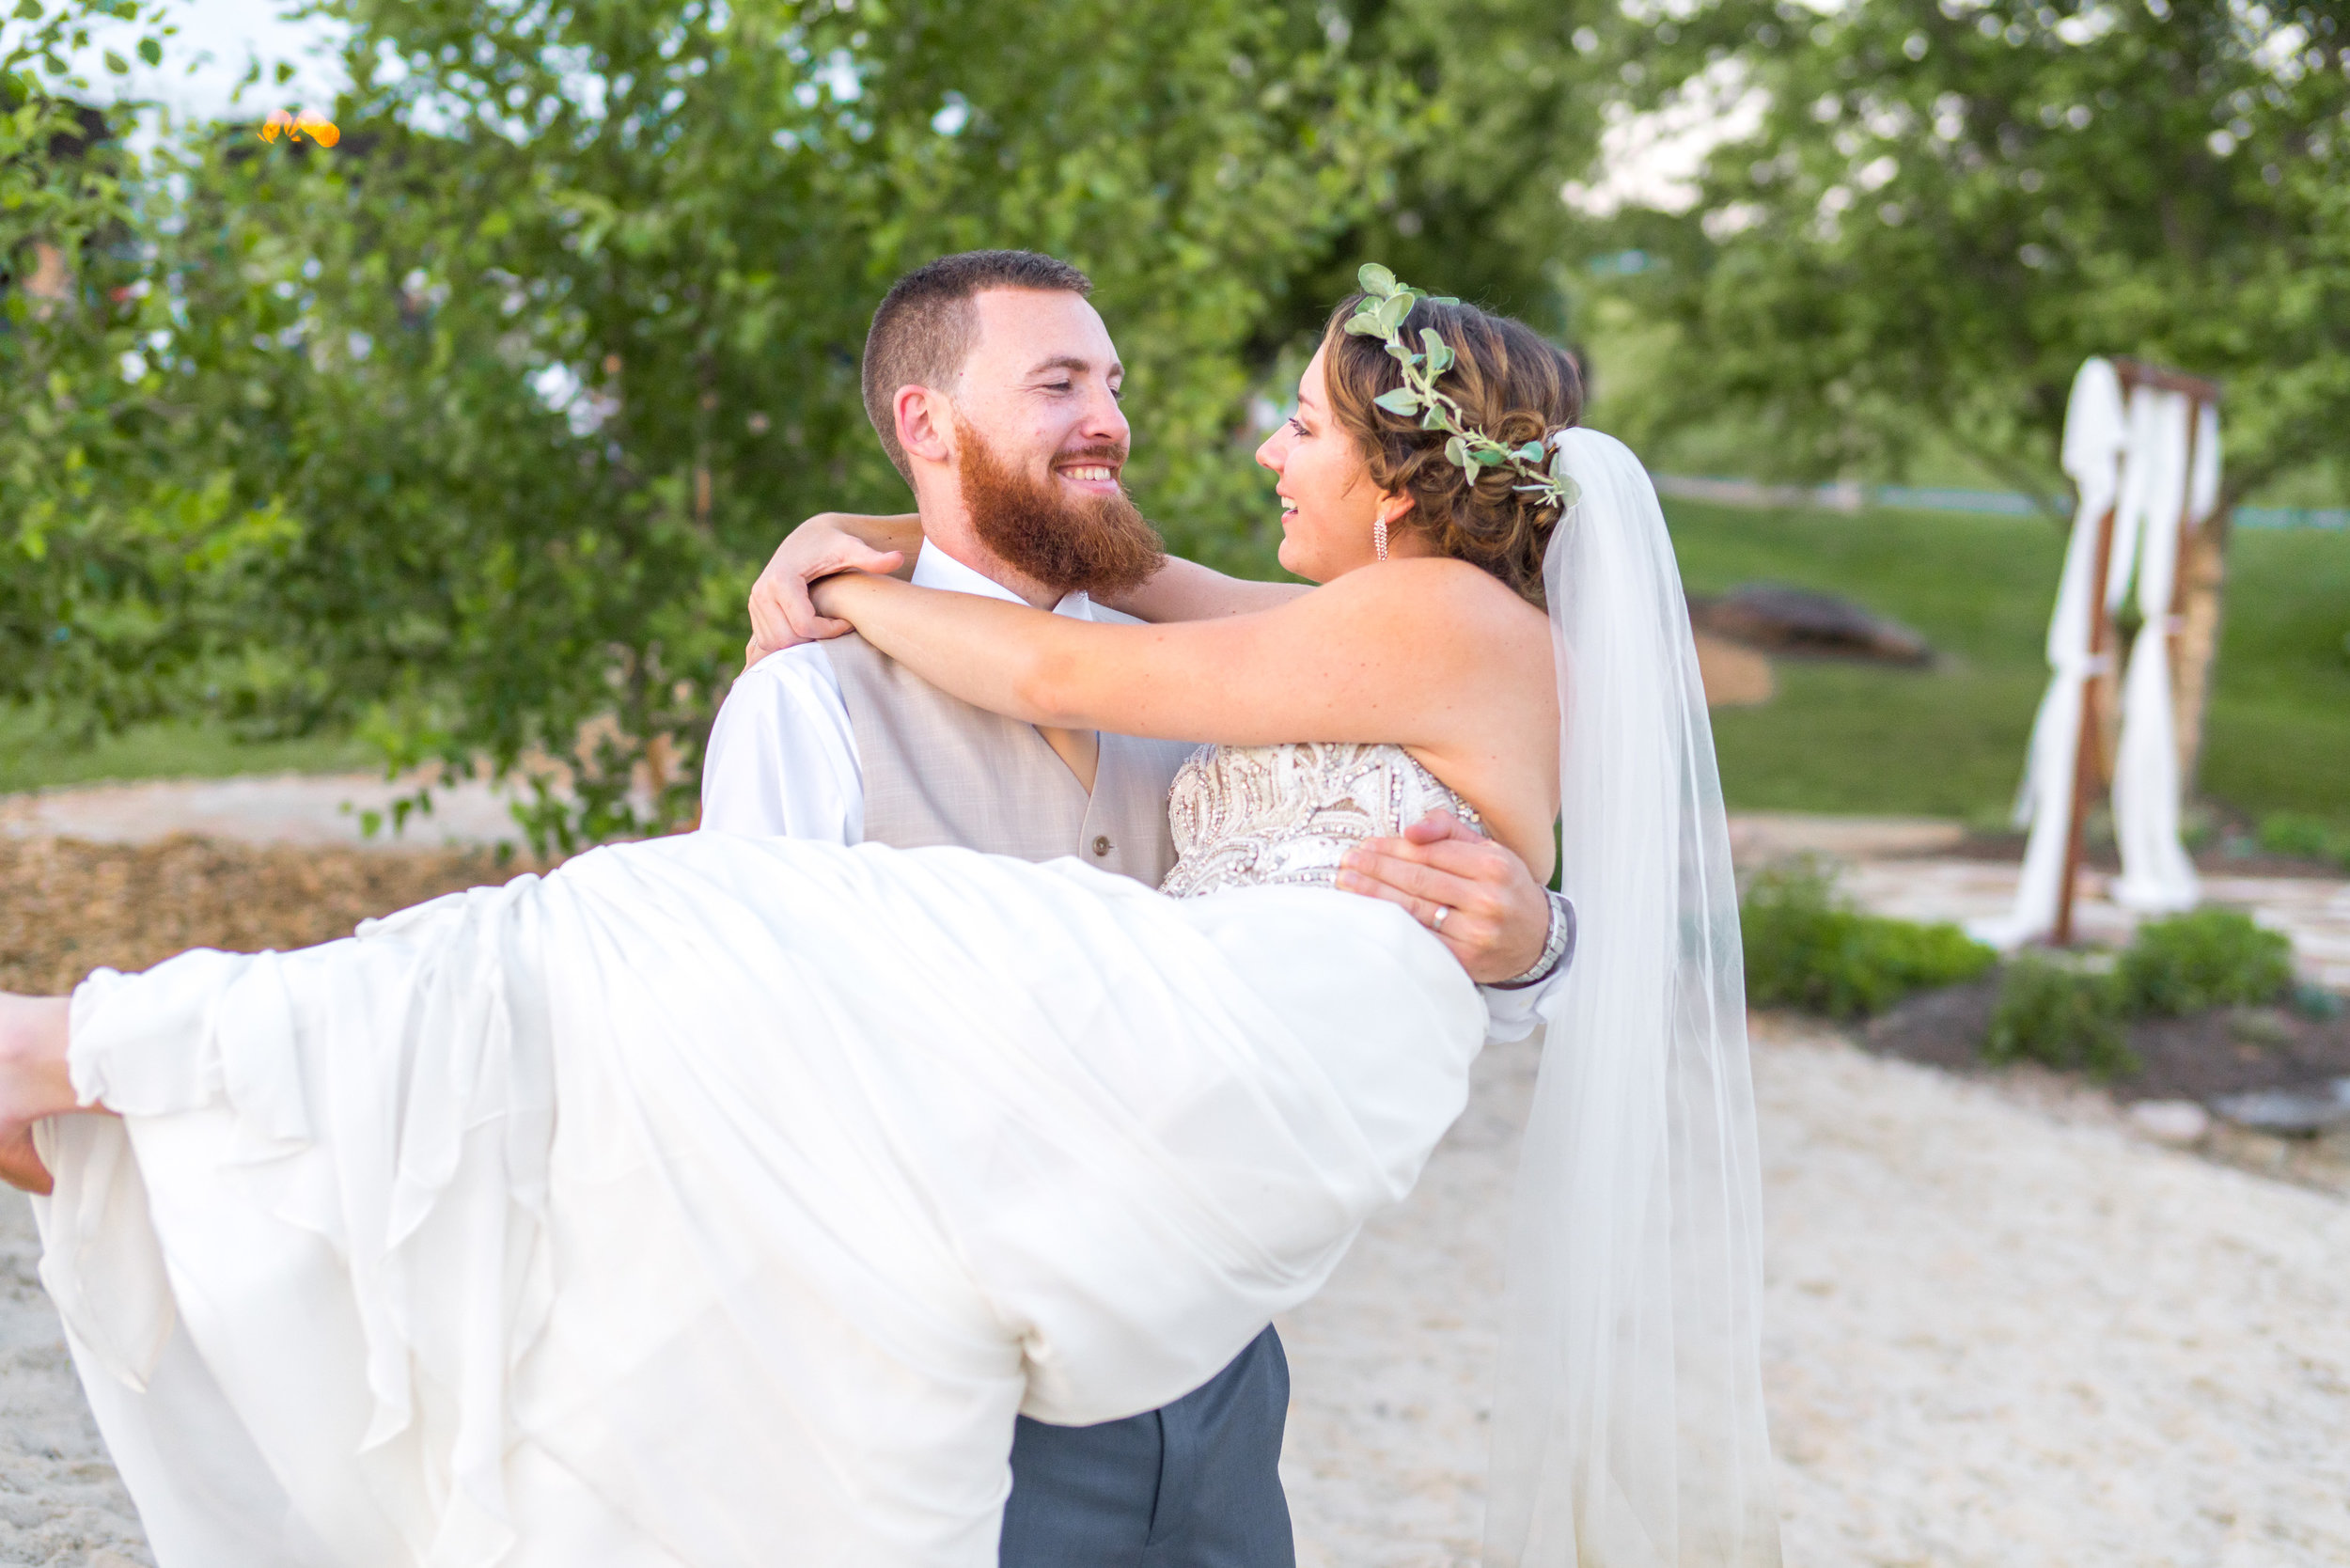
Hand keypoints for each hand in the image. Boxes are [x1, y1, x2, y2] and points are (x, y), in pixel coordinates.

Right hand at [745, 513, 909, 667]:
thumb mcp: (852, 549)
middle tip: (837, 629)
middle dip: (814, 641)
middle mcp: (762, 591)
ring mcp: (755, 601)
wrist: (809, 536)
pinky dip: (790, 642)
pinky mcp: (754, 609)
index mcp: (782, 580)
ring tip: (826, 628)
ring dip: (801, 644)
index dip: (830, 631)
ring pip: (775, 644)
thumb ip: (873, 557)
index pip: (804, 625)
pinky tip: (812, 629)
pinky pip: (768, 641)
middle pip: (787, 639)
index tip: (848, 623)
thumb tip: (899, 558)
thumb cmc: (834, 544)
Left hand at [1334, 809, 1550, 982]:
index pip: (1430, 853)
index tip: (1366, 844)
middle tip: (1347, 862)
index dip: (1393, 848)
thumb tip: (1411, 829)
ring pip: (1414, 911)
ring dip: (1375, 896)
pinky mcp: (1464, 961)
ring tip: (1348, 883)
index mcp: (1492, 866)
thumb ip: (1449, 831)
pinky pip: (1420, 940)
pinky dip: (1391, 927)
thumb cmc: (1505, 888)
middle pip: (1418, 881)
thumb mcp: (1488, 850)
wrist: (1538, 939)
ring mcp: (1475, 933)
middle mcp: (1486, 899)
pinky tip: (1369, 916)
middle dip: (1377, 869)